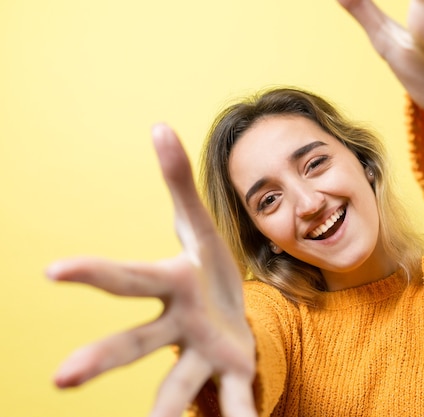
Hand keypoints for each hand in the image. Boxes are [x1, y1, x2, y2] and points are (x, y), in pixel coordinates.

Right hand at [47, 125, 256, 416]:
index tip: (53, 271)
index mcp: (170, 284)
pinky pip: (232, 402)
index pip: (126, 277)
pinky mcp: (232, 371)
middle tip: (60, 378)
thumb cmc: (205, 269)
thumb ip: (179, 181)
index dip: (92, 271)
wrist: (231, 309)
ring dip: (164, 413)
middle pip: (136, 341)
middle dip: (101, 358)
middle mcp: (176, 325)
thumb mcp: (197, 224)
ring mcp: (203, 352)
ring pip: (176, 385)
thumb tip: (159, 125)